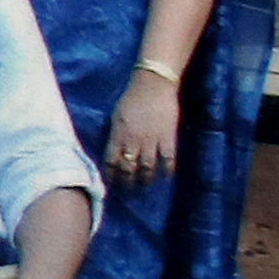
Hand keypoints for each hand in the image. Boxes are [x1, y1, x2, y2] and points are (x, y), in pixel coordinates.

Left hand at [106, 70, 182, 187]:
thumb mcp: (116, 116)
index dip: (110, 175)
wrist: (153, 86)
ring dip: (145, 181)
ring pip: (146, 168)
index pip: (110, 161)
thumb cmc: (131, 98)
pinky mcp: (168, 138)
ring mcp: (151, 140)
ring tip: (144, 188)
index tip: (111, 184)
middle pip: (128, 168)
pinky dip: (166, 171)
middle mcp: (132, 141)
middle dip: (127, 183)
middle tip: (128, 193)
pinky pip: (167, 160)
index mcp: (117, 135)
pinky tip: (165, 177)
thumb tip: (114, 149)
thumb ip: (115, 134)